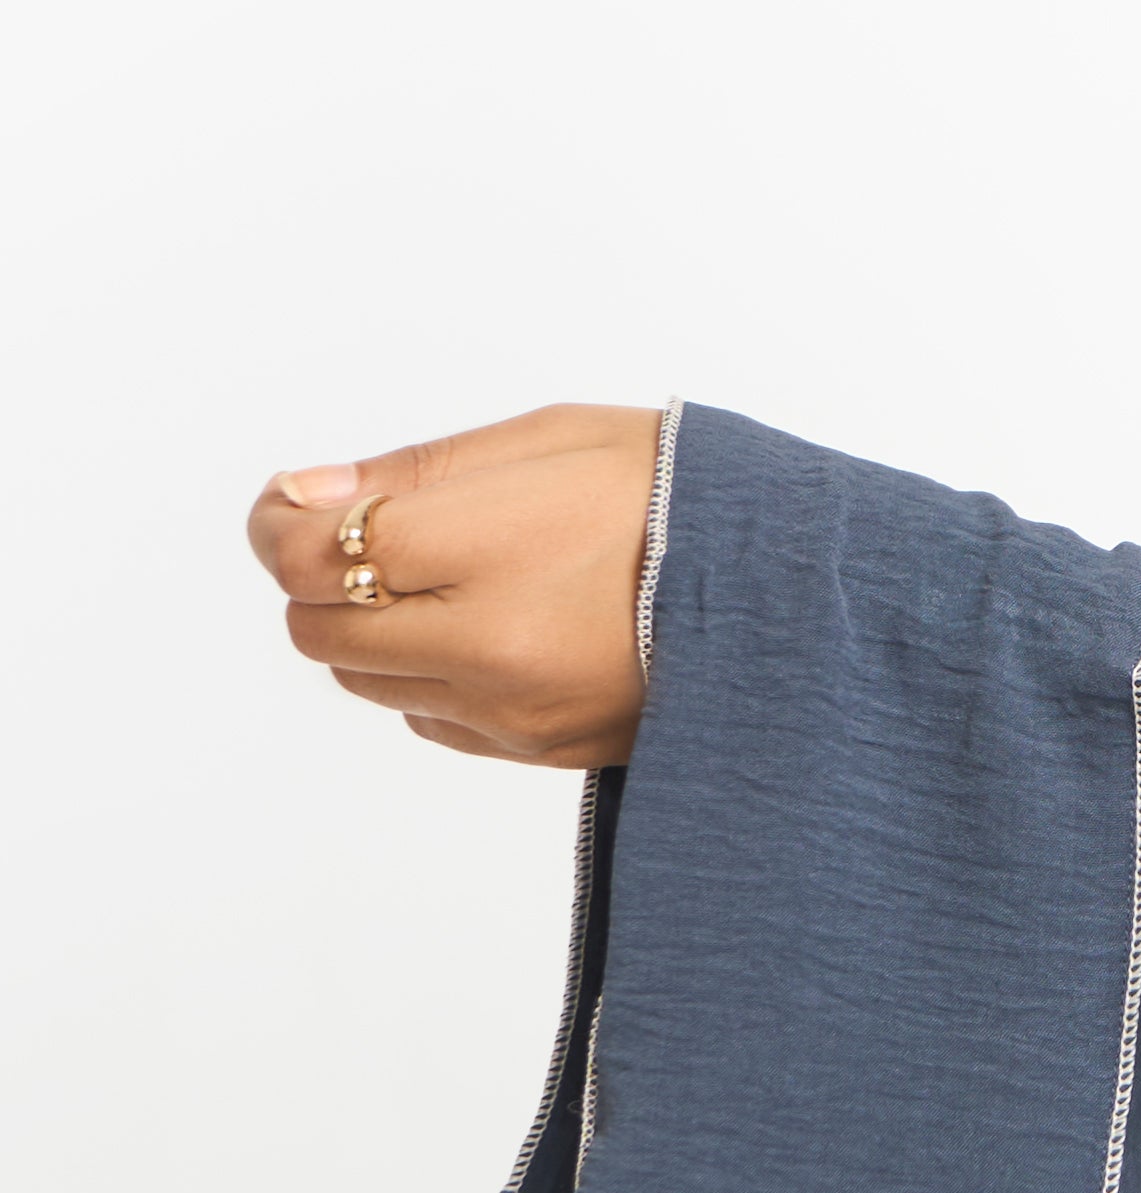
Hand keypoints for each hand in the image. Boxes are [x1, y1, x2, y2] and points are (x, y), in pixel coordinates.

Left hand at [245, 405, 661, 765]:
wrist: (808, 600)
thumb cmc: (691, 497)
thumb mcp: (557, 440)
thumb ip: (419, 472)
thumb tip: (302, 494)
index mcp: (489, 552)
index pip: (309, 554)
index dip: (280, 522)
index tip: (298, 498)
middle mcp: (489, 648)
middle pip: (319, 628)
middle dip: (325, 577)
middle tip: (381, 533)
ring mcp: (513, 712)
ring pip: (366, 679)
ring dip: (377, 627)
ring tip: (455, 578)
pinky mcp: (541, 752)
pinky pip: (429, 718)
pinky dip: (431, 674)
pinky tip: (497, 628)